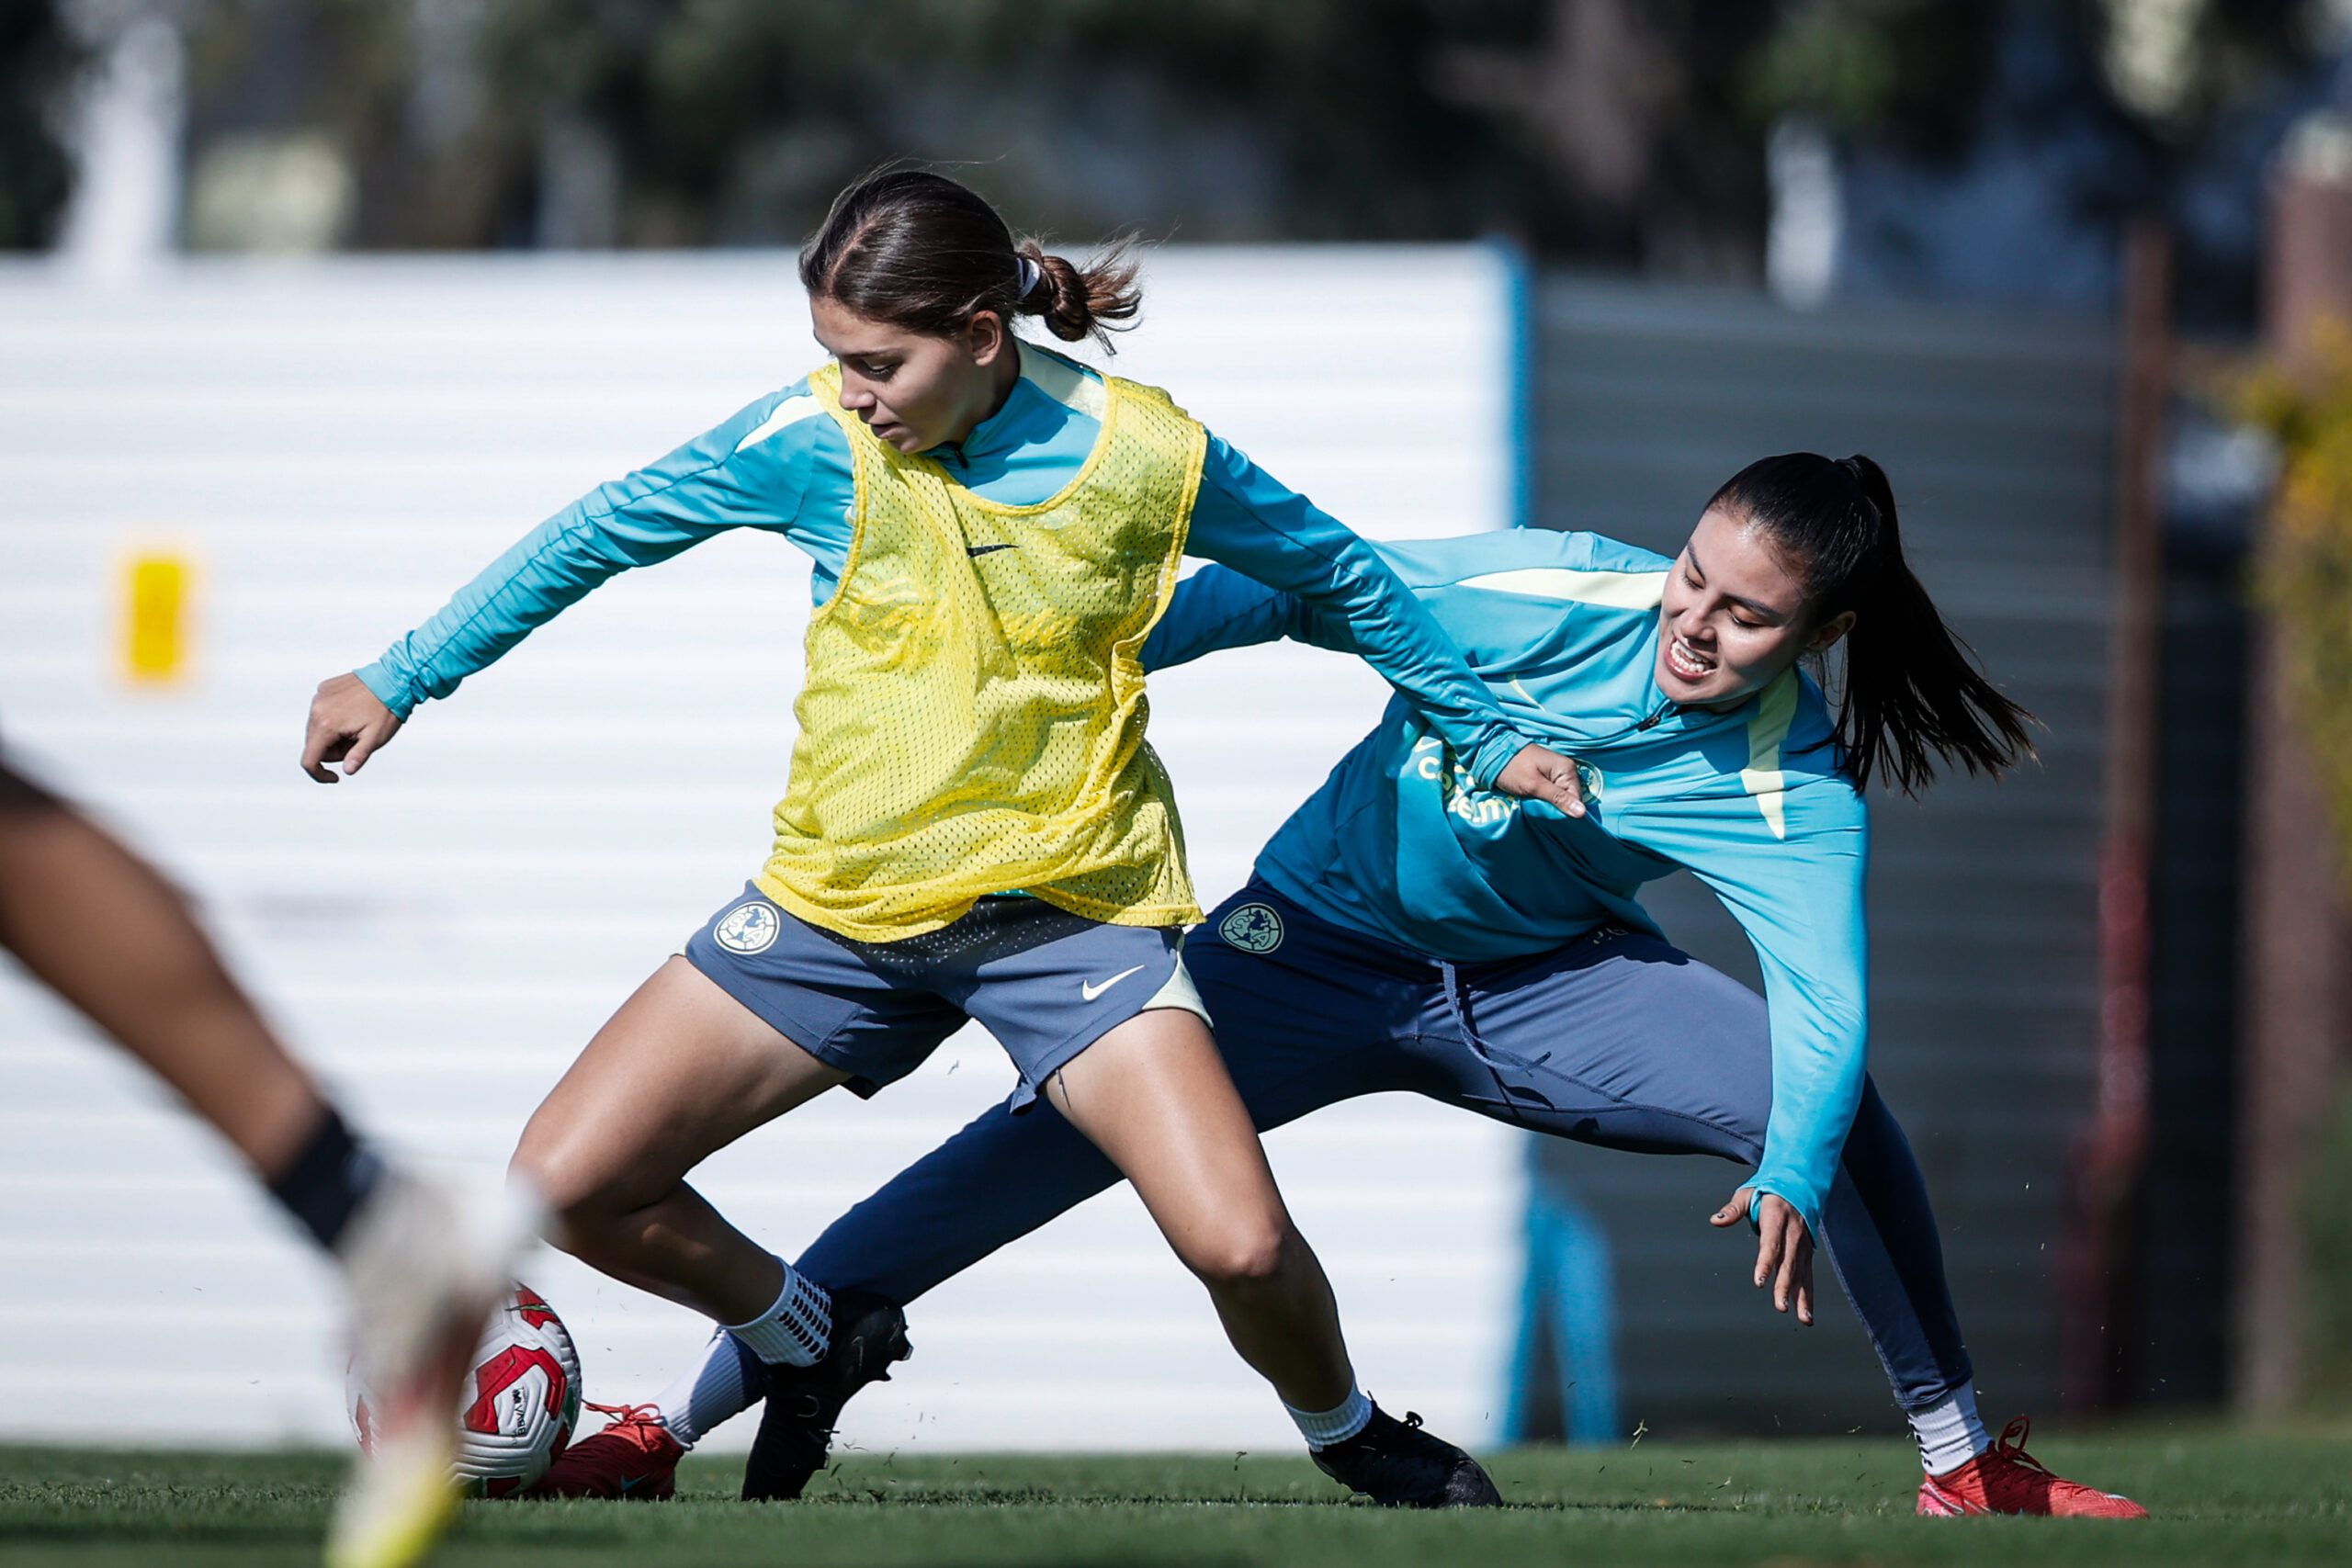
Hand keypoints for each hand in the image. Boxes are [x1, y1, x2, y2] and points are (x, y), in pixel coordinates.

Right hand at [301, 673, 401, 782]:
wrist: (394, 679)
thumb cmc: (386, 709)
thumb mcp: (375, 738)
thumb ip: (358, 756)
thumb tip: (347, 770)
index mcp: (326, 725)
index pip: (309, 759)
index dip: (319, 774)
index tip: (334, 777)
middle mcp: (316, 709)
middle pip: (314, 744)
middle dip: (333, 749)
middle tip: (358, 740)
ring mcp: (319, 697)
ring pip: (317, 728)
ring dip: (333, 733)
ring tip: (357, 724)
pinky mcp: (324, 688)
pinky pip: (322, 711)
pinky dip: (334, 717)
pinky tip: (353, 712)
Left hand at [1494, 743, 1587, 817]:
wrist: (1493, 752)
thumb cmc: (1512, 768)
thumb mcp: (1534, 785)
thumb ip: (1558, 798)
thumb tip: (1583, 813)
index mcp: (1567, 769)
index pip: (1577, 799)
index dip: (1566, 811)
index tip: (1550, 816)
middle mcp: (1567, 769)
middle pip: (1570, 798)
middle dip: (1558, 807)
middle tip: (1540, 810)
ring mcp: (1558, 772)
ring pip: (1561, 796)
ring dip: (1550, 804)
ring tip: (1536, 805)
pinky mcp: (1548, 775)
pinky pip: (1553, 792)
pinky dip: (1545, 798)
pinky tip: (1536, 801)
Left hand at [1710, 1185, 1813, 1324]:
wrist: (1799, 1183)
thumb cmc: (1767, 1190)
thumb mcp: (1747, 1194)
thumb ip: (1732, 1209)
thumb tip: (1715, 1221)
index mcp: (1776, 1217)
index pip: (1770, 1243)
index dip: (1765, 1263)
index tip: (1759, 1281)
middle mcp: (1793, 1232)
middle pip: (1788, 1262)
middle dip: (1784, 1286)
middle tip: (1780, 1307)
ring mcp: (1803, 1243)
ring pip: (1802, 1273)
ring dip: (1802, 1297)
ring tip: (1803, 1319)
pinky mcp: (1807, 1252)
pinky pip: (1807, 1275)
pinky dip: (1807, 1294)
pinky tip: (1806, 1314)